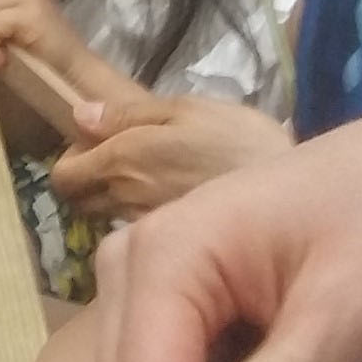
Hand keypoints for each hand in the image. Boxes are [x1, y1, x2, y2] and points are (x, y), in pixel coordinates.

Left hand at [52, 88, 291, 222]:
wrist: (296, 201)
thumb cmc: (241, 140)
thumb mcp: (188, 108)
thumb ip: (129, 114)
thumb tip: (79, 115)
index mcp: (125, 160)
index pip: (64, 178)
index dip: (70, 162)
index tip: (90, 149)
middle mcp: (127, 202)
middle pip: (79, 204)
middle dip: (87, 187)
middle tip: (118, 168)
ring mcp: (149, 231)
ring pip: (107, 223)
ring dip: (113, 207)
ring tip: (148, 189)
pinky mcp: (172, 252)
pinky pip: (139, 239)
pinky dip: (142, 227)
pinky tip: (171, 213)